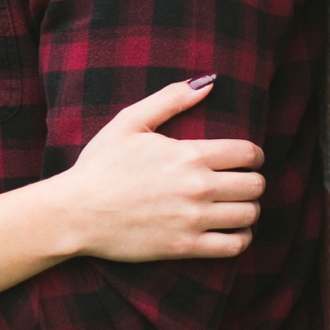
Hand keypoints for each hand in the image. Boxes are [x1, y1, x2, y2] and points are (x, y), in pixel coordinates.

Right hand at [53, 78, 265, 262]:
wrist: (74, 212)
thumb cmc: (99, 166)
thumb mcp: (130, 122)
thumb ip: (171, 99)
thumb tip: (208, 81)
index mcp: (189, 154)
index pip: (248, 153)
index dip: (255, 155)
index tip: (249, 160)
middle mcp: (197, 187)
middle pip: (255, 185)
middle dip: (254, 182)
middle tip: (242, 183)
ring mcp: (192, 219)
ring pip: (249, 215)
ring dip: (249, 210)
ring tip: (237, 207)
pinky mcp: (184, 247)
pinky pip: (233, 246)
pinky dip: (241, 239)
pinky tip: (233, 232)